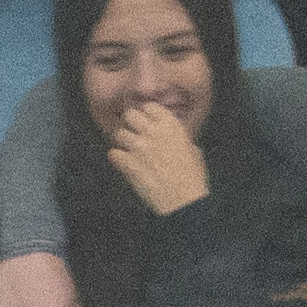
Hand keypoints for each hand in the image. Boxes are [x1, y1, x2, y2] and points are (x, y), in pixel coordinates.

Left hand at [99, 97, 213, 219]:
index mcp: (171, 125)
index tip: (146, 122)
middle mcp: (153, 131)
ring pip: (119, 133)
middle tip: (133, 134)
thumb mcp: (193, 150)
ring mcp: (139, 147)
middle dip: (130, 124)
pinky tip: (122, 163)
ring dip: (123, 142)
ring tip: (128, 151)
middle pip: (130, 114)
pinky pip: (112, 153)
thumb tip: (177, 139)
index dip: (146, 114)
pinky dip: (116, 158)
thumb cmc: (193, 178)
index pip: (149, 106)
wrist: (183, 201)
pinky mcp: (128, 164)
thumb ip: (179, 139)